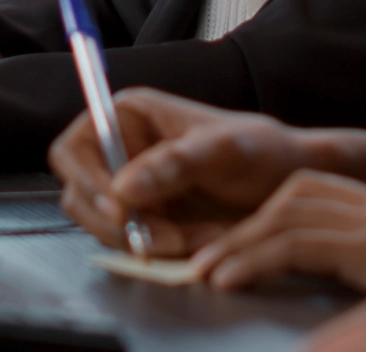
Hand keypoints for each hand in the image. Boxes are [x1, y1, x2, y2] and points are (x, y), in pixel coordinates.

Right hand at [49, 88, 314, 256]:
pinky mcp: (147, 218)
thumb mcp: (224, 150)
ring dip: (146, 239)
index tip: (117, 211)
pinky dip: (161, 250)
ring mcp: (133, 187)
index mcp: (130, 116)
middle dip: (119, 222)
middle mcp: (123, 149)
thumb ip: (174, 163)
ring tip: (195, 237)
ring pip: (107, 226)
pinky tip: (198, 242)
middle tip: (163, 238)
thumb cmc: (263, 151)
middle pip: (83, 194)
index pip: (75, 147)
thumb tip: (121, 188)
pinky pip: (134, 242)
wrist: (290, 183)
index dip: (84, 179)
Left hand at [192, 170, 365, 314]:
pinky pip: (310, 240)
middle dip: (249, 223)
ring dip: (246, 238)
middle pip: (305, 191)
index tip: (233, 250)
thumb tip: (346, 322)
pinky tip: (234, 277)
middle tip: (206, 259)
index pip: (327, 196)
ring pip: (298, 207)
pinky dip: (261, 256)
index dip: (271, 219)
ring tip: (211, 271)